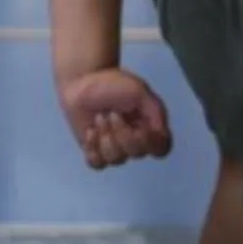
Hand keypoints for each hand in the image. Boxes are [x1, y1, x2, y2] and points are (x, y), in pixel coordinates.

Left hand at [58, 68, 173, 170]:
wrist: (81, 80)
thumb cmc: (112, 83)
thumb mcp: (139, 91)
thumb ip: (155, 111)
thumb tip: (161, 134)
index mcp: (149, 127)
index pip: (160, 149)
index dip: (149, 142)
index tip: (137, 126)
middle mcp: (134, 141)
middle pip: (136, 153)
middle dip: (122, 132)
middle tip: (112, 113)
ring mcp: (114, 148)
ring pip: (116, 159)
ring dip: (105, 136)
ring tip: (99, 117)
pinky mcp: (94, 150)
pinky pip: (97, 164)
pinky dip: (92, 148)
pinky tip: (90, 131)